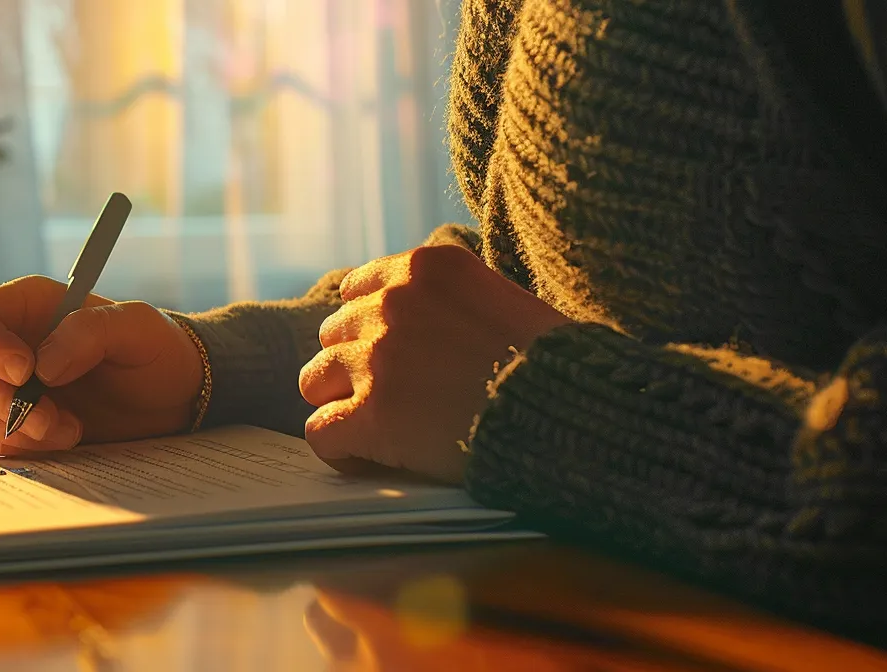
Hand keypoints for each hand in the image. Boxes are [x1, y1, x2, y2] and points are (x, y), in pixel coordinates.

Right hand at [0, 275, 203, 453]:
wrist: (171, 398)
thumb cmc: (155, 351)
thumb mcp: (137, 327)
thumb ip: (89, 331)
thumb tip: (42, 365)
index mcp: (25, 307)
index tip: (25, 373)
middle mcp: (4, 344)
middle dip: (5, 403)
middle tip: (54, 419)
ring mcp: (2, 387)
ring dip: (7, 429)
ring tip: (65, 432)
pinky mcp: (8, 425)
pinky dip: (9, 448)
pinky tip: (54, 443)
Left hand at [298, 244, 570, 482]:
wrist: (571, 412)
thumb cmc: (553, 366)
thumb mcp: (501, 300)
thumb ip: (447, 301)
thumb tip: (411, 326)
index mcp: (426, 266)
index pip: (358, 289)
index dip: (368, 328)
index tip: (391, 356)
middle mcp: (393, 302)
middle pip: (332, 334)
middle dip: (354, 366)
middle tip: (391, 398)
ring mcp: (376, 357)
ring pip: (315, 380)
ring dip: (342, 404)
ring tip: (379, 429)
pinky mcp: (371, 413)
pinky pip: (321, 432)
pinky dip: (340, 450)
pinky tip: (368, 459)